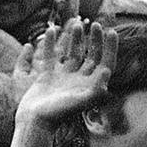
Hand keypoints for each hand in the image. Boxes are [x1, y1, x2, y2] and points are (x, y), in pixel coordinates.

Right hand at [15, 17, 116, 135]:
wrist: (35, 122)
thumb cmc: (59, 113)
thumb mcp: (81, 100)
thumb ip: (96, 87)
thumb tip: (108, 70)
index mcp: (90, 86)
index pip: (105, 63)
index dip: (110, 48)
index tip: (111, 31)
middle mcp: (79, 81)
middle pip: (91, 56)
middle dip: (94, 40)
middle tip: (95, 25)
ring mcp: (63, 78)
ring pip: (72, 54)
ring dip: (75, 39)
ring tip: (76, 24)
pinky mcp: (48, 77)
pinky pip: (51, 56)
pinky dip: (50, 43)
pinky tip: (50, 30)